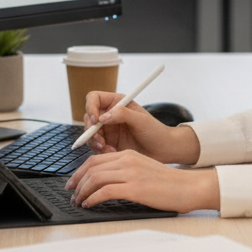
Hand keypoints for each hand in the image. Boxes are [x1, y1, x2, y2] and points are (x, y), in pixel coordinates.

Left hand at [65, 150, 219, 212]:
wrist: (188, 187)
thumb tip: (105, 184)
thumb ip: (125, 172)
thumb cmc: (168, 183)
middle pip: (91, 167)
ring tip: (78, 201)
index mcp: (128, 155)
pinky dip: (93, 198)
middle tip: (71, 193)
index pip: (95, 160)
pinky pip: (105, 191)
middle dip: (77, 181)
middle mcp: (127, 160)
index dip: (80, 171)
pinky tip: (89, 204)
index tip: (73, 182)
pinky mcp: (134, 188)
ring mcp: (130, 173)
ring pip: (95, 178)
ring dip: (82, 191)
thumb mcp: (143, 170)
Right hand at [82, 91, 200, 164]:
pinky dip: (100, 151)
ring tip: (109, 150)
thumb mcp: (141, 120)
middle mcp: (109, 115)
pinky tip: (113, 153)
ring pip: (90, 134)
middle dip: (91, 130)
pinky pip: (96, 147)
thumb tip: (103, 117)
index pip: (94, 98)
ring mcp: (107, 130)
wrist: (162, 151)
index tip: (96, 120)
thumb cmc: (155, 131)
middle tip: (100, 141)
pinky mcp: (108, 144)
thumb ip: (122, 114)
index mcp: (116, 103)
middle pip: (88, 118)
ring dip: (95, 142)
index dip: (91, 107)